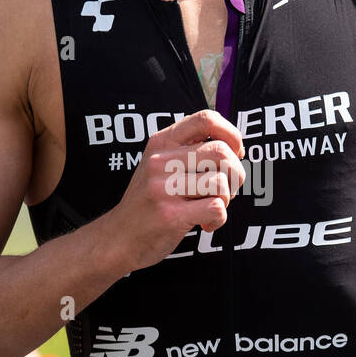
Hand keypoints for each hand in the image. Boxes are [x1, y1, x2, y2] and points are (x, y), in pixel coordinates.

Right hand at [104, 108, 246, 272]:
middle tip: (227, 190)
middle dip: (236, 174)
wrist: (118, 237)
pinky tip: (205, 224)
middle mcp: (161, 161)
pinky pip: (216, 208)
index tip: (235, 153)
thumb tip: (237, 149)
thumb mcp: (160, 166)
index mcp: (161, 142)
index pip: (206, 119)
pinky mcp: (170, 214)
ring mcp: (164, 188)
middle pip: (221, 152)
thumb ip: (190, 152)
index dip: (231, 134)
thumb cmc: (149, 202)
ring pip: (221, 181)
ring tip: (212, 207)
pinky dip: (219, 219)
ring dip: (227, 198)